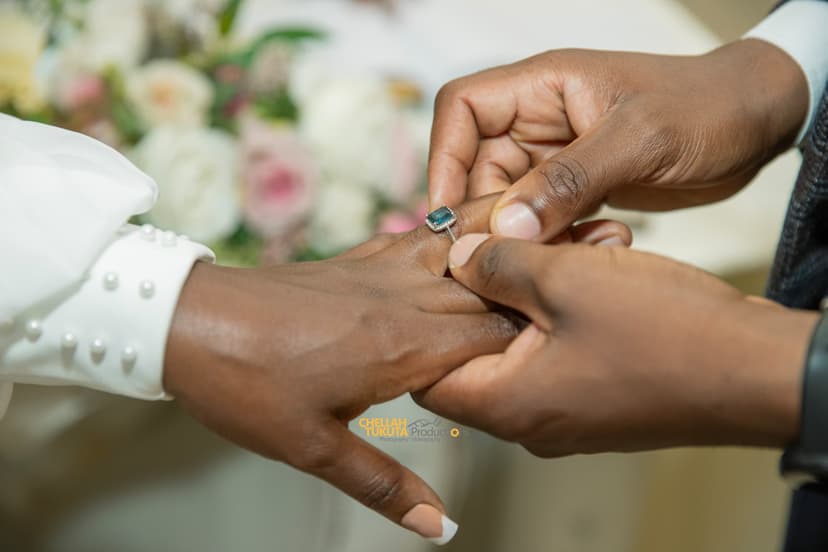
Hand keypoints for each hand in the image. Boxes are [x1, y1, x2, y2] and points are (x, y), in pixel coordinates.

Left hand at [162, 195, 630, 542]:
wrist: (191, 321)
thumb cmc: (248, 384)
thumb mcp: (314, 448)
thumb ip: (383, 483)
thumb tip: (438, 524)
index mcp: (404, 346)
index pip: (495, 333)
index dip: (539, 332)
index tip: (580, 328)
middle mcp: (403, 299)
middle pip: (488, 290)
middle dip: (536, 287)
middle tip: (586, 273)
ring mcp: (380, 270)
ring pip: (461, 251)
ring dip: (502, 248)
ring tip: (548, 233)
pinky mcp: (357, 257)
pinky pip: (420, 237)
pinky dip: (453, 234)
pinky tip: (467, 233)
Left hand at [416, 234, 817, 455]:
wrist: (757, 370)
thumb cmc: (665, 333)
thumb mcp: (565, 277)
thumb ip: (498, 264)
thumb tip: (457, 258)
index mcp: (506, 404)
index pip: (427, 376)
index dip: (426, 320)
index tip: (438, 272)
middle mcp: (529, 422)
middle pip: (474, 354)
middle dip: (487, 291)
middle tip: (503, 243)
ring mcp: (566, 414)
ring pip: (522, 345)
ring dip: (533, 291)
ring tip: (565, 243)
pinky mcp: (597, 400)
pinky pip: (559, 352)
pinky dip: (563, 310)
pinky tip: (592, 263)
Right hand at [428, 39, 807, 241]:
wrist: (755, 122)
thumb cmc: (705, 107)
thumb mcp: (639, 140)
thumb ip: (570, 182)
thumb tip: (506, 227)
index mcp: (542, 87)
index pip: (462, 109)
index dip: (444, 158)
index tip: (449, 213)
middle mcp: (540, 120)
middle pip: (478, 168)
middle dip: (489, 214)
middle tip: (510, 254)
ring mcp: (556, 156)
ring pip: (509, 202)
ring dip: (528, 235)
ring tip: (569, 250)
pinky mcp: (575, 187)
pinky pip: (543, 219)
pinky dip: (556, 240)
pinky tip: (594, 244)